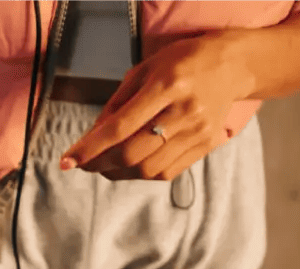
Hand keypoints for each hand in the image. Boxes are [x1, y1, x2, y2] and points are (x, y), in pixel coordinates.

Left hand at [61, 32, 252, 181]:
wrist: (231, 66)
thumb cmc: (180, 63)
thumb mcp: (144, 70)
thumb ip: (117, 104)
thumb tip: (91, 138)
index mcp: (166, 86)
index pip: (120, 127)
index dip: (90, 148)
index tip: (67, 161)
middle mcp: (184, 111)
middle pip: (132, 154)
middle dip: (100, 164)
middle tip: (84, 164)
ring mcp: (197, 132)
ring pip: (148, 169)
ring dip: (118, 173)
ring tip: (103, 166)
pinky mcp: (205, 146)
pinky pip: (165, 173)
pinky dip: (141, 174)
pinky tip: (129, 166)